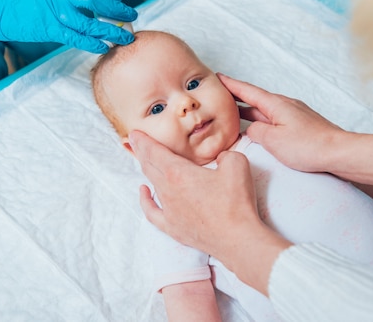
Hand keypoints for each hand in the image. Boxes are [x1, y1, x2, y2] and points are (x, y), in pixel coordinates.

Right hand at [0, 0, 137, 52]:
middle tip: (131, 16)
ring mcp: (56, 11)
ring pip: (92, 23)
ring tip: (124, 37)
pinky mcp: (51, 29)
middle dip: (119, 10)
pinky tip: (103, 47)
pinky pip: (78, 38)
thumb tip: (93, 1)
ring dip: (112, 32)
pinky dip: (93, 43)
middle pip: (98, 0)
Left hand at [131, 130, 291, 294]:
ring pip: (152, 185)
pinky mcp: (173, 227)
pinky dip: (145, 200)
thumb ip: (224, 154)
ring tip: (145, 161)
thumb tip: (220, 158)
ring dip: (147, 171)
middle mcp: (168, 191)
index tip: (135, 133)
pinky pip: (152, 211)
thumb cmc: (236, 203)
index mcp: (178, 173)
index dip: (143, 141)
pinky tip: (144, 192)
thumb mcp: (237, 163)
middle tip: (134, 141)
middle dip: (141, 152)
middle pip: (149, 166)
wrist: (238, 239)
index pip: (154, 152)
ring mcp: (169, 210)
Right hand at [218, 73, 343, 172]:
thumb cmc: (309, 146)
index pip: (247, 91)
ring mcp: (294, 114)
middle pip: (255, 100)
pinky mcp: (301, 125)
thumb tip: (250, 129)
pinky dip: (263, 122)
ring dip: (249, 112)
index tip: (218, 77)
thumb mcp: (272, 140)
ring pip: (265, 111)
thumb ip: (255, 132)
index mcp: (276, 104)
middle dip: (237, 98)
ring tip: (234, 115)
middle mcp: (285, 105)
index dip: (231, 84)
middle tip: (221, 96)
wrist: (339, 152)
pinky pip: (275, 120)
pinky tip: (260, 130)